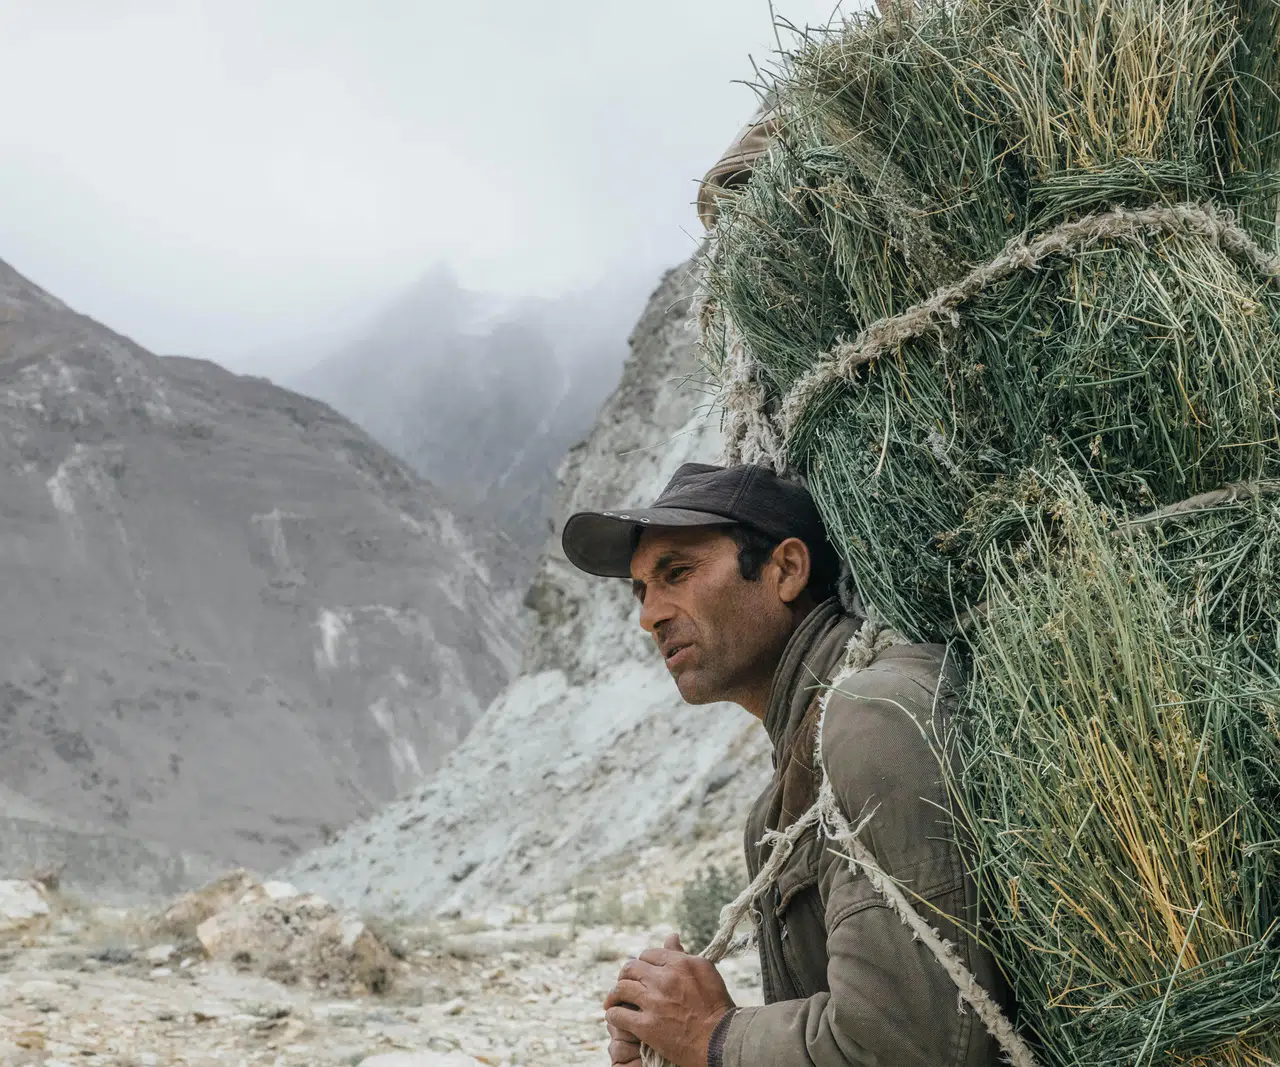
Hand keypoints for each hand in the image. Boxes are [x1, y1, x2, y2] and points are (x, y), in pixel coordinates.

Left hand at [603, 934, 734, 1066]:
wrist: (720, 1040)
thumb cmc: (716, 1006)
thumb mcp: (705, 972)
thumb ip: (684, 955)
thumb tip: (671, 936)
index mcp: (679, 963)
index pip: (649, 954)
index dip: (643, 963)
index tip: (642, 973)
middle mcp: (664, 978)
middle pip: (631, 968)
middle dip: (625, 975)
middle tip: (624, 984)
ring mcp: (653, 1002)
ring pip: (621, 989)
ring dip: (615, 995)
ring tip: (615, 1001)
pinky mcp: (646, 1026)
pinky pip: (618, 1014)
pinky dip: (614, 1014)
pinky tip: (616, 1016)